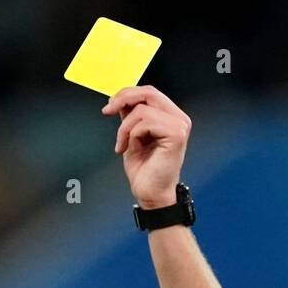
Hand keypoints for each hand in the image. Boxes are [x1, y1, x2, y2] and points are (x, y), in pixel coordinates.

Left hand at [102, 85, 190, 208]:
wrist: (150, 194)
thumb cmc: (144, 170)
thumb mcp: (133, 135)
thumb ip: (131, 115)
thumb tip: (121, 99)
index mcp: (171, 117)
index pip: (149, 92)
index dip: (127, 94)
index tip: (109, 106)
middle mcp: (179, 119)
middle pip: (148, 92)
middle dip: (123, 99)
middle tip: (107, 111)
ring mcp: (179, 126)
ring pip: (142, 110)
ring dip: (124, 127)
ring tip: (122, 145)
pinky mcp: (176, 135)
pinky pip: (145, 122)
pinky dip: (131, 134)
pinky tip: (128, 149)